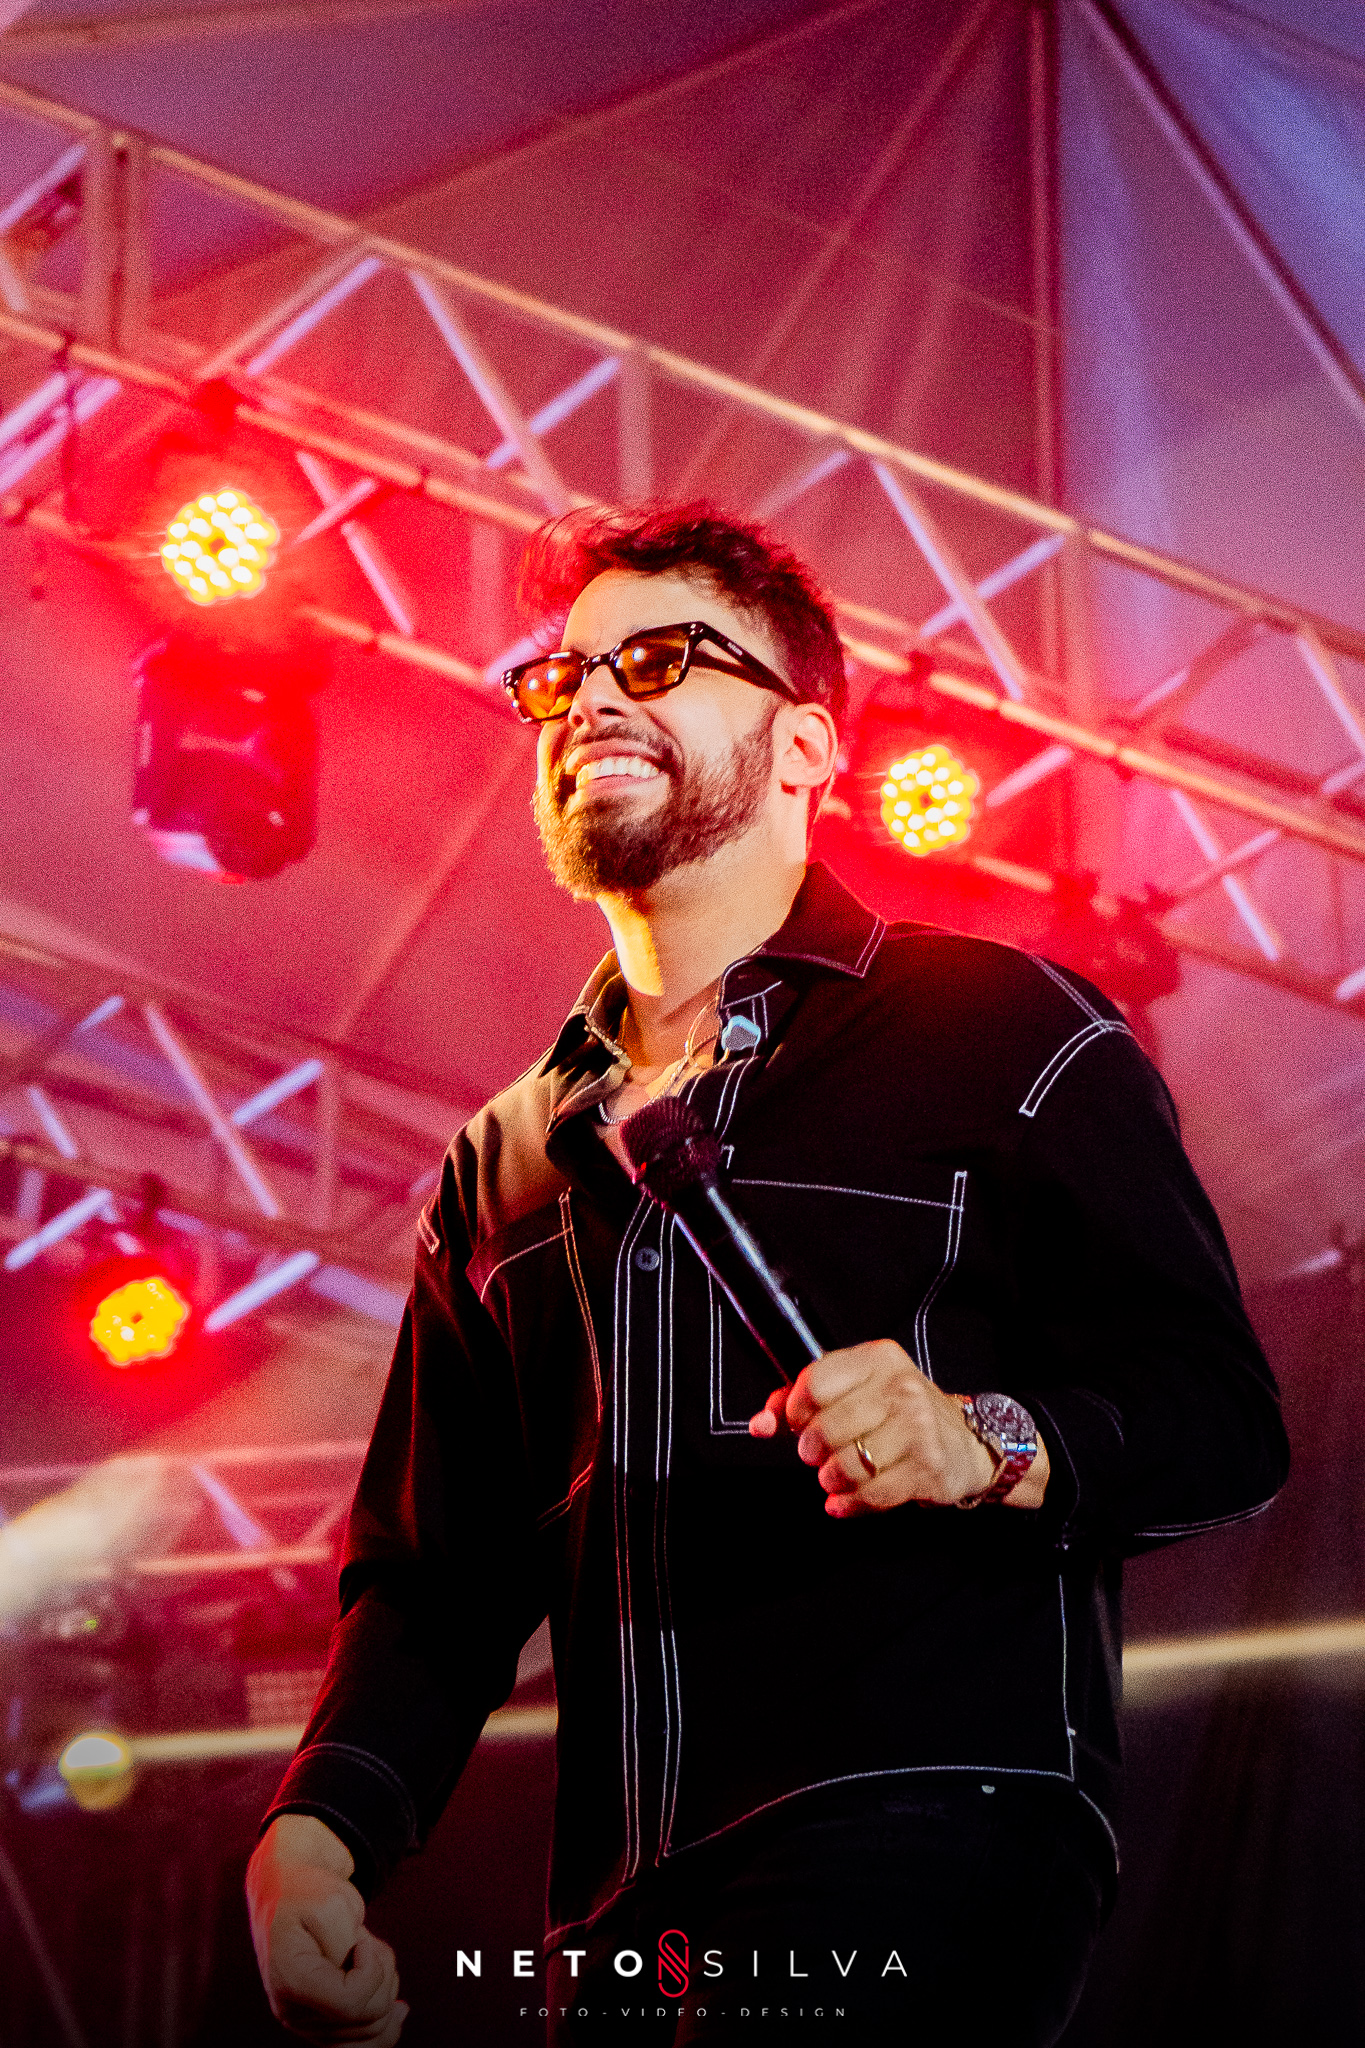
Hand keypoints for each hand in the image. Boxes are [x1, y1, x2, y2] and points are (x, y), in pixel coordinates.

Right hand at [246, 1814, 407, 2045]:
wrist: (284, 1894)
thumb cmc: (308, 1892)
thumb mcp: (331, 1903)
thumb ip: (348, 1943)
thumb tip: (367, 1984)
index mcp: (289, 1980)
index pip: (350, 2001)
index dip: (371, 1967)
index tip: (361, 1936)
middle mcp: (292, 2011)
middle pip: (368, 2017)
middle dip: (383, 1974)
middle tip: (366, 1941)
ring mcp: (305, 2023)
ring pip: (373, 2030)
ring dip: (385, 1987)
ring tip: (367, 1955)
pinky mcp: (319, 2026)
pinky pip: (361, 2046)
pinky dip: (386, 2029)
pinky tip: (399, 2011)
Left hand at [748, 1339, 1047, 1516]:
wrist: (967, 1444)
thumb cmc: (899, 1415)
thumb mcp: (855, 1392)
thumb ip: (800, 1401)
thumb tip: (759, 1424)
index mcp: (878, 1359)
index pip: (815, 1382)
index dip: (796, 1411)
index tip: (799, 1425)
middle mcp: (901, 1387)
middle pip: (827, 1428)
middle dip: (813, 1452)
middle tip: (820, 1456)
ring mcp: (918, 1427)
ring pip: (847, 1465)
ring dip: (832, 1480)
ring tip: (837, 1477)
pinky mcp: (928, 1466)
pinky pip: (871, 1494)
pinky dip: (850, 1504)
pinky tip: (846, 1500)